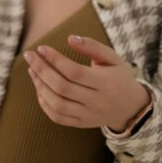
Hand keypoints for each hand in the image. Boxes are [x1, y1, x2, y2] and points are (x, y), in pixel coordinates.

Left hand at [24, 35, 151, 131]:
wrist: (132, 107)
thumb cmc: (118, 77)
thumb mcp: (112, 58)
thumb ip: (92, 46)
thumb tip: (70, 38)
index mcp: (106, 84)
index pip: (74, 72)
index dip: (55, 59)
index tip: (41, 48)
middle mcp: (97, 102)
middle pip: (62, 87)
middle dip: (41, 70)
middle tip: (29, 55)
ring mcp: (89, 116)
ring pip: (57, 104)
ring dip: (39, 85)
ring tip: (32, 69)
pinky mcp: (82, 124)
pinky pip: (57, 117)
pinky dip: (44, 102)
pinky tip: (39, 86)